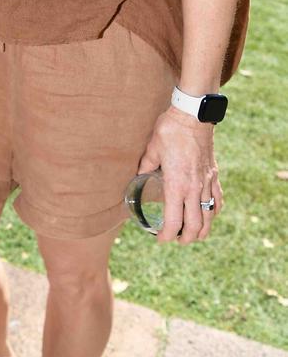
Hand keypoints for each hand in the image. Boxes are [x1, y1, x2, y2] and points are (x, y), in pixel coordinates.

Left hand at [138, 106, 222, 243]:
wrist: (193, 115)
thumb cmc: (170, 131)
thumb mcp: (152, 148)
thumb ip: (146, 165)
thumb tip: (139, 175)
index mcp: (177, 185)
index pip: (175, 221)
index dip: (167, 235)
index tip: (161, 239)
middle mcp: (194, 188)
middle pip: (196, 225)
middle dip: (186, 238)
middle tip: (177, 240)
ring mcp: (207, 182)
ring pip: (209, 216)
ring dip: (203, 230)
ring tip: (194, 235)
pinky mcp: (214, 174)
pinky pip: (217, 199)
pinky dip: (214, 211)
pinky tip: (210, 213)